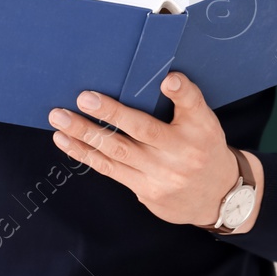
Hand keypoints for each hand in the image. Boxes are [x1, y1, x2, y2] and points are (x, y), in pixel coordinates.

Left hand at [47, 72, 261, 231]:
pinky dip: (85, 153)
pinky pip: (110, 169)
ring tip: (59, 118)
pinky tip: (65, 140)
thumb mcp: (204, 122)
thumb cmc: (204, 148)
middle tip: (83, 98)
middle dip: (110, 113)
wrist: (217, 197)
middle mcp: (180, 153)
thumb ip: (185, 100)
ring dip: (85, 134)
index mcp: (199, 130)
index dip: (181, 92)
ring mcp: (160, 175)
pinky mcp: (145, 190)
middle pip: (142, 130)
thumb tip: (165, 78)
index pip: (192, 106)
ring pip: (117, 151)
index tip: (167, 80)